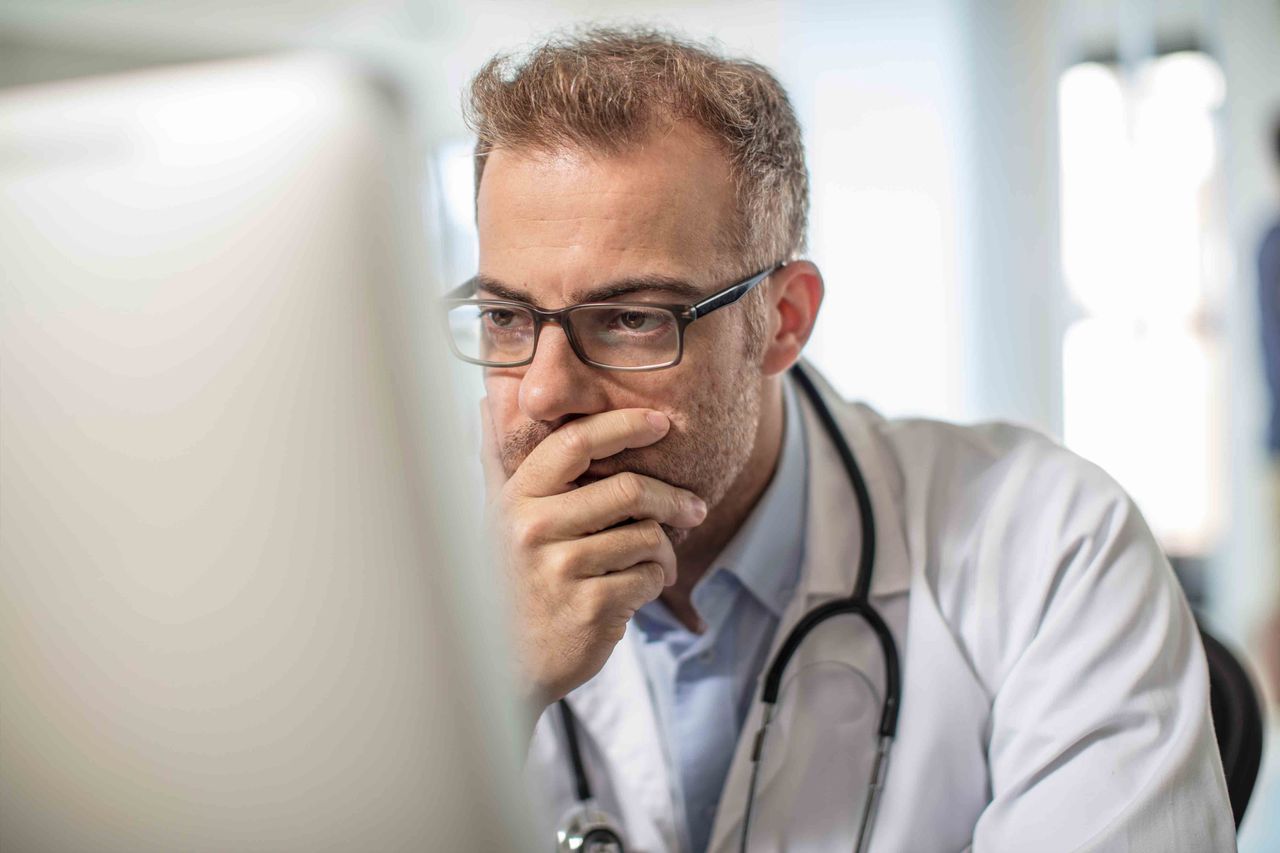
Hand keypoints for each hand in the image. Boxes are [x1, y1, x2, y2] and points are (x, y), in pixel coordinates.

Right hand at [481, 403, 707, 710]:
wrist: (505, 665)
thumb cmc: (509, 584)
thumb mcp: (495, 522)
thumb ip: (496, 464)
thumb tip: (484, 402)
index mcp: (517, 500)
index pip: (574, 443)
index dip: (623, 426)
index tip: (660, 422)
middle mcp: (534, 529)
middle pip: (627, 490)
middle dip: (673, 498)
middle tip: (694, 508)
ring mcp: (562, 570)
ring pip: (648, 536)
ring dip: (666, 551)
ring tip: (657, 563)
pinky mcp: (592, 607)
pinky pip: (649, 577)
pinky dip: (656, 582)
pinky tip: (638, 590)